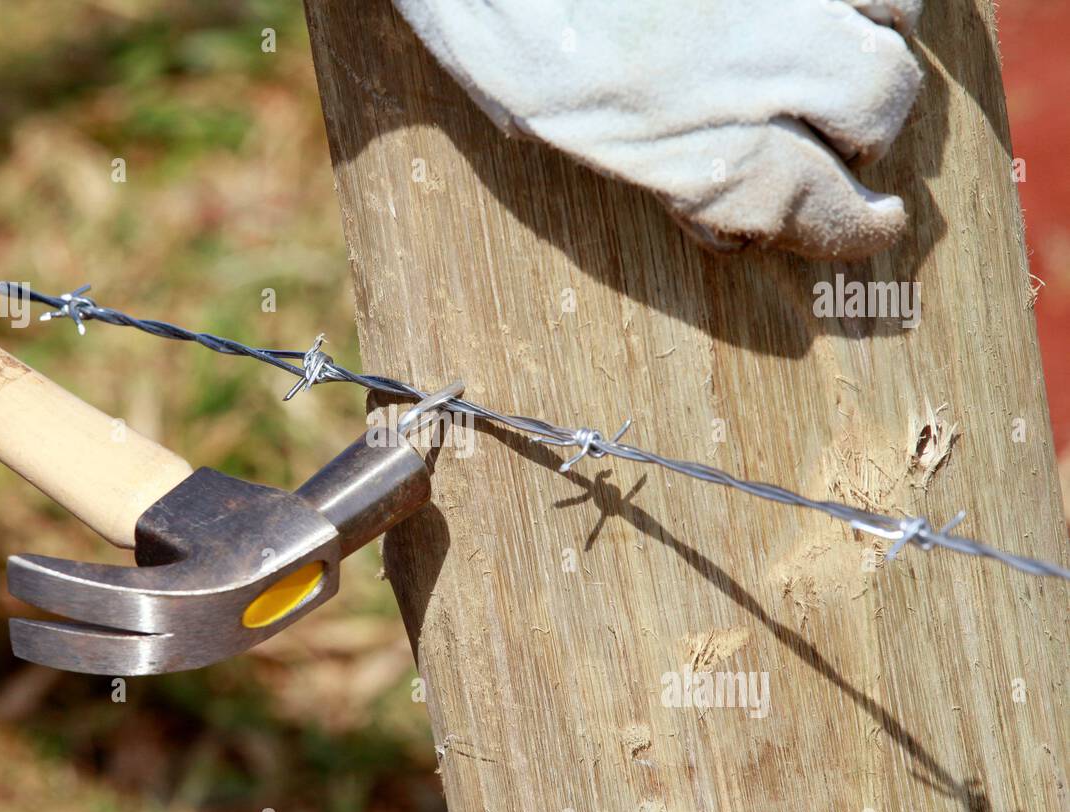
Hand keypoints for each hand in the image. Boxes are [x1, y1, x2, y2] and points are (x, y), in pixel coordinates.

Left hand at [393, 0, 924, 258]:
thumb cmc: (483, 16)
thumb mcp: (542, 120)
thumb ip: (641, 158)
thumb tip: (708, 193)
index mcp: (674, 139)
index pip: (802, 201)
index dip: (850, 226)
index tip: (871, 226)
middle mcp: (738, 61)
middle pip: (874, 106)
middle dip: (871, 129)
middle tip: (847, 131)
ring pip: (892, 16)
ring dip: (880, 38)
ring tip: (845, 40)